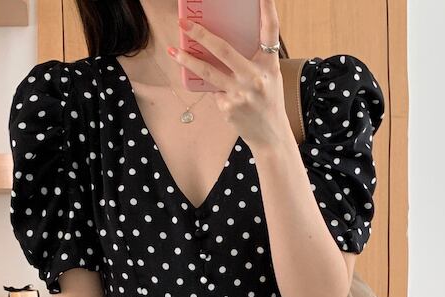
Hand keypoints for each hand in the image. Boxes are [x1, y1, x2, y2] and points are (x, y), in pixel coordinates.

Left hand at [171, 0, 290, 151]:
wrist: (270, 135)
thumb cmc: (268, 101)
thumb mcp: (269, 76)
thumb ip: (252, 59)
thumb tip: (220, 44)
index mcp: (269, 64)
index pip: (270, 31)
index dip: (267, 9)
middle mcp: (256, 77)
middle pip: (224, 50)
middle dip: (201, 35)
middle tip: (184, 24)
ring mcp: (240, 94)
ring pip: (208, 72)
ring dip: (188, 60)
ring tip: (174, 51)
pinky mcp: (228, 108)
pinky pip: (213, 91)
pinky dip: (213, 89)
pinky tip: (220, 94)